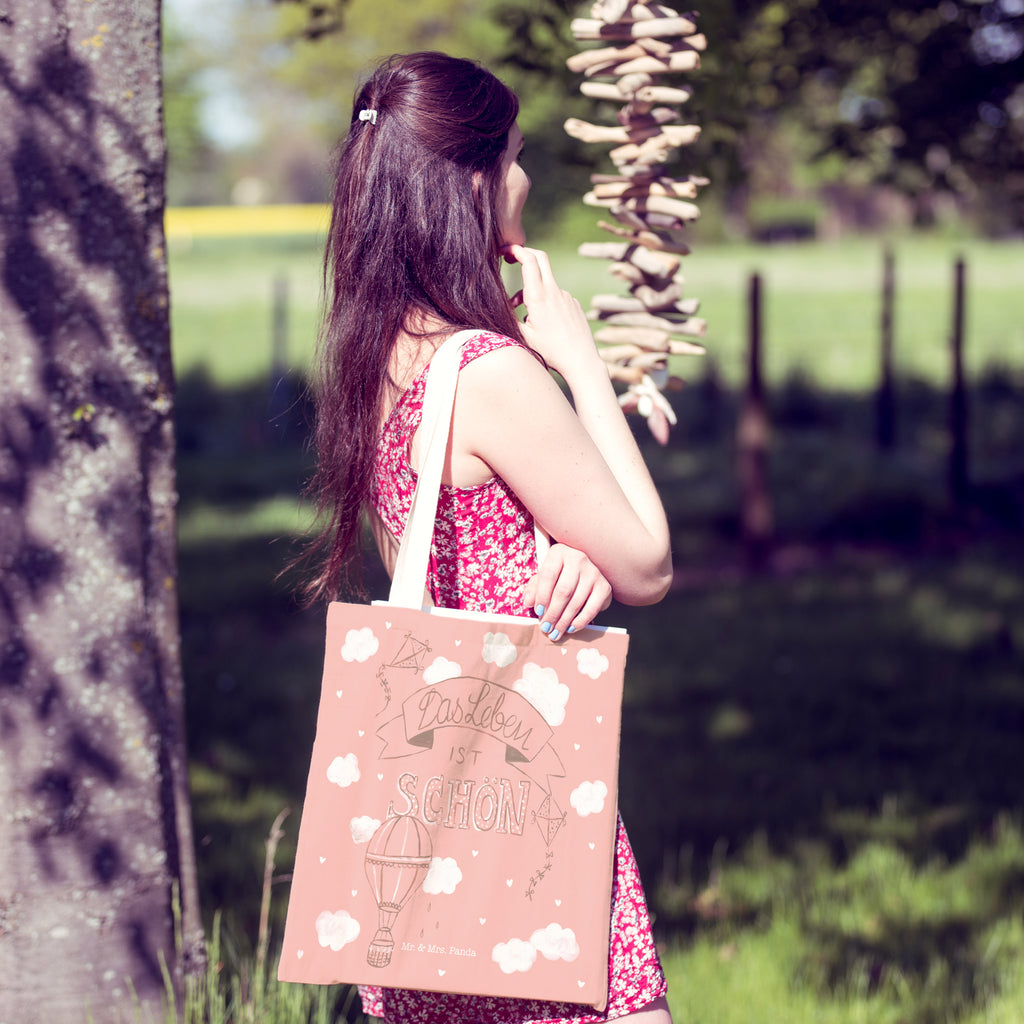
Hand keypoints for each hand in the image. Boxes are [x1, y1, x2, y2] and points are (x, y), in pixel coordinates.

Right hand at [502, 244, 601, 381]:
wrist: (581, 360)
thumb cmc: (551, 352)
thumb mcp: (523, 336)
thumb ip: (509, 318)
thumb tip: (497, 306)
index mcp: (539, 297)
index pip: (529, 260)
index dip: (516, 250)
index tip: (505, 250)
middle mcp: (554, 291)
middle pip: (540, 258)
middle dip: (525, 254)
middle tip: (512, 258)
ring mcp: (566, 296)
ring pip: (545, 282)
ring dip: (532, 289)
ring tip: (525, 315)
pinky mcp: (574, 303)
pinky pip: (556, 296)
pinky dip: (545, 301)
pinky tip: (545, 323)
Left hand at [523, 544, 612, 640]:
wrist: (585, 573)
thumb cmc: (560, 575)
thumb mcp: (544, 577)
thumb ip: (534, 588)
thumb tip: (528, 602)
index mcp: (559, 552)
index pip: (548, 575)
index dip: (541, 596)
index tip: (537, 612)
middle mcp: (578, 559)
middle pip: (563, 591)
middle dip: (552, 613)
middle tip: (545, 628)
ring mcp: (593, 572)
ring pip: (576, 601)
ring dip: (564, 621)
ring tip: (555, 632)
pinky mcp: (604, 587)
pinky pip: (591, 608)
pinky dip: (580, 621)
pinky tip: (571, 628)